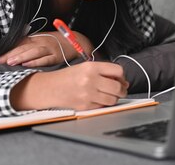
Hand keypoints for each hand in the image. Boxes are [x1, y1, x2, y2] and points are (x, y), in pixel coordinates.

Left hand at [0, 31, 92, 66]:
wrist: (77, 42)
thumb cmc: (57, 42)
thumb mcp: (42, 40)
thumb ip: (29, 45)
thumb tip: (12, 52)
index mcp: (36, 38)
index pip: (17, 45)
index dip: (5, 51)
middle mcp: (41, 42)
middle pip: (22, 48)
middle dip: (8, 55)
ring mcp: (49, 49)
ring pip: (32, 52)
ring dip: (20, 57)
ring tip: (9, 62)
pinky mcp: (57, 56)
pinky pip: (45, 59)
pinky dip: (35, 62)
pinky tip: (27, 65)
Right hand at [10, 62, 129, 110]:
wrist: (51, 88)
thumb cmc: (68, 77)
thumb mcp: (85, 67)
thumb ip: (103, 71)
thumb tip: (122, 81)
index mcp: (91, 67)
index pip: (118, 71)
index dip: (121, 76)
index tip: (120, 79)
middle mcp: (90, 80)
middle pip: (117, 87)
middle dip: (122, 90)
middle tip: (120, 90)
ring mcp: (88, 94)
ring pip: (112, 99)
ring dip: (114, 98)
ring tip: (109, 95)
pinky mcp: (86, 106)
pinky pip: (103, 106)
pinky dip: (104, 104)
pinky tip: (98, 99)